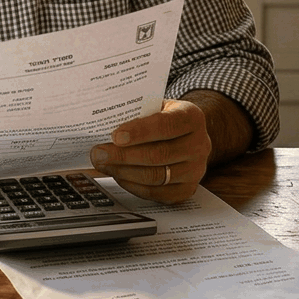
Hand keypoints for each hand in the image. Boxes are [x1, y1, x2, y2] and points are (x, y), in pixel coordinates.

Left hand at [90, 99, 210, 203]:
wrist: (185, 135)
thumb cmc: (162, 118)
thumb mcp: (154, 105)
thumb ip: (135, 113)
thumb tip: (101, 124)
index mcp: (192, 117)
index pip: (166, 125)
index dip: (140, 131)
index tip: (115, 136)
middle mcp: (200, 144)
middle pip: (159, 154)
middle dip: (124, 155)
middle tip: (98, 153)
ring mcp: (195, 170)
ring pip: (156, 176)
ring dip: (124, 172)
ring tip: (103, 164)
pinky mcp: (187, 189)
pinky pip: (156, 193)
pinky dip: (133, 185)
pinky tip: (118, 175)